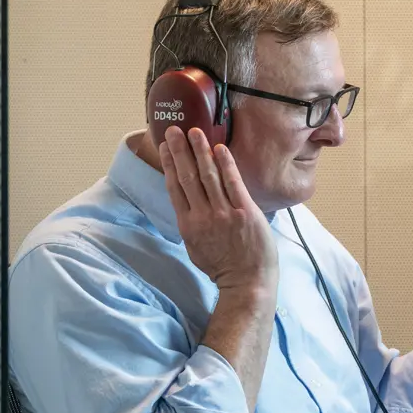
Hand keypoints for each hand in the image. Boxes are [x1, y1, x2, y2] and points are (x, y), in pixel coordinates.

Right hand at [159, 126, 278, 296]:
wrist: (246, 282)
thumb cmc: (222, 268)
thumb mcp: (195, 247)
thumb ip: (191, 224)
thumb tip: (188, 204)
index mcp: (188, 225)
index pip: (175, 187)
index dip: (170, 164)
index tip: (166, 146)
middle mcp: (202, 216)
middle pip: (188, 176)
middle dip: (180, 150)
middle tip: (174, 130)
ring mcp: (224, 213)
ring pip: (208, 175)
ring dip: (200, 150)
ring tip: (194, 131)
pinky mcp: (244, 211)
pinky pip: (232, 182)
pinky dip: (225, 163)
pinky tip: (219, 148)